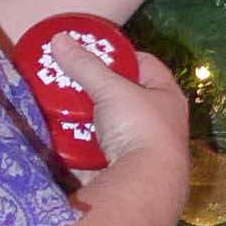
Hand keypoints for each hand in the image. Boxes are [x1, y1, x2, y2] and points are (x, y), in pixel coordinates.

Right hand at [52, 39, 189, 178]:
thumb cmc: (139, 128)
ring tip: (61, 105)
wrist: (143, 187)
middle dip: (98, 89)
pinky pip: (98, 150)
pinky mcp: (124, 170)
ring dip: (87, 117)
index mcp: (167, 95)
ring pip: (109, 124)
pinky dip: (81, 143)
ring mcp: (142, 148)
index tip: (92, 53)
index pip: (144, 64)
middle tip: (69, 79)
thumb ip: (86, 66)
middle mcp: (160, 121)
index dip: (119, 55)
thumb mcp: (111, 89)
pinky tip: (62, 135)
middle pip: (124, 96)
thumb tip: (59, 38)